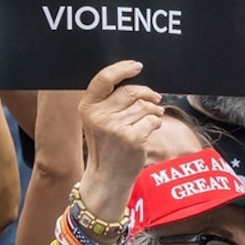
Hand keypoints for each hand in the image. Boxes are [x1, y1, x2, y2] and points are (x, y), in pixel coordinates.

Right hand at [76, 59, 167, 204]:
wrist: (108, 178)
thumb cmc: (107, 146)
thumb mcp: (98, 121)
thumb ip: (110, 101)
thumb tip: (137, 81)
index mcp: (88, 107)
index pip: (104, 79)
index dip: (122, 69)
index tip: (137, 66)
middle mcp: (99, 116)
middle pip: (130, 92)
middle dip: (147, 94)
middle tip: (155, 98)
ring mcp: (115, 128)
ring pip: (144, 106)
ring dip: (153, 110)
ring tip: (152, 118)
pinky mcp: (132, 138)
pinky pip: (152, 120)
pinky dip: (156, 123)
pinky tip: (151, 129)